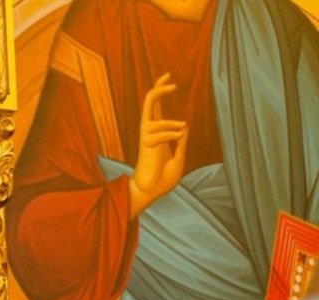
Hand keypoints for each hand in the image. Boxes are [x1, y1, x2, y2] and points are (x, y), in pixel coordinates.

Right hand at [130, 73, 188, 217]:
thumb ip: (181, 142)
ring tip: (182, 130)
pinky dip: (170, 132)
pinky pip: (158, 133)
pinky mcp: (145, 146)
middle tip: (170, 78)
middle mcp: (149, 132)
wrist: (150, 192)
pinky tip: (178, 138)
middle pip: (149, 103)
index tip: (169, 79)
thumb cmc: (163, 180)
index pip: (155, 107)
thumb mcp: (179, 158)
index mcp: (157, 133)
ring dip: (170, 122)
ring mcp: (146, 138)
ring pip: (153, 116)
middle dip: (158, 88)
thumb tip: (184, 126)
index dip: (160, 91)